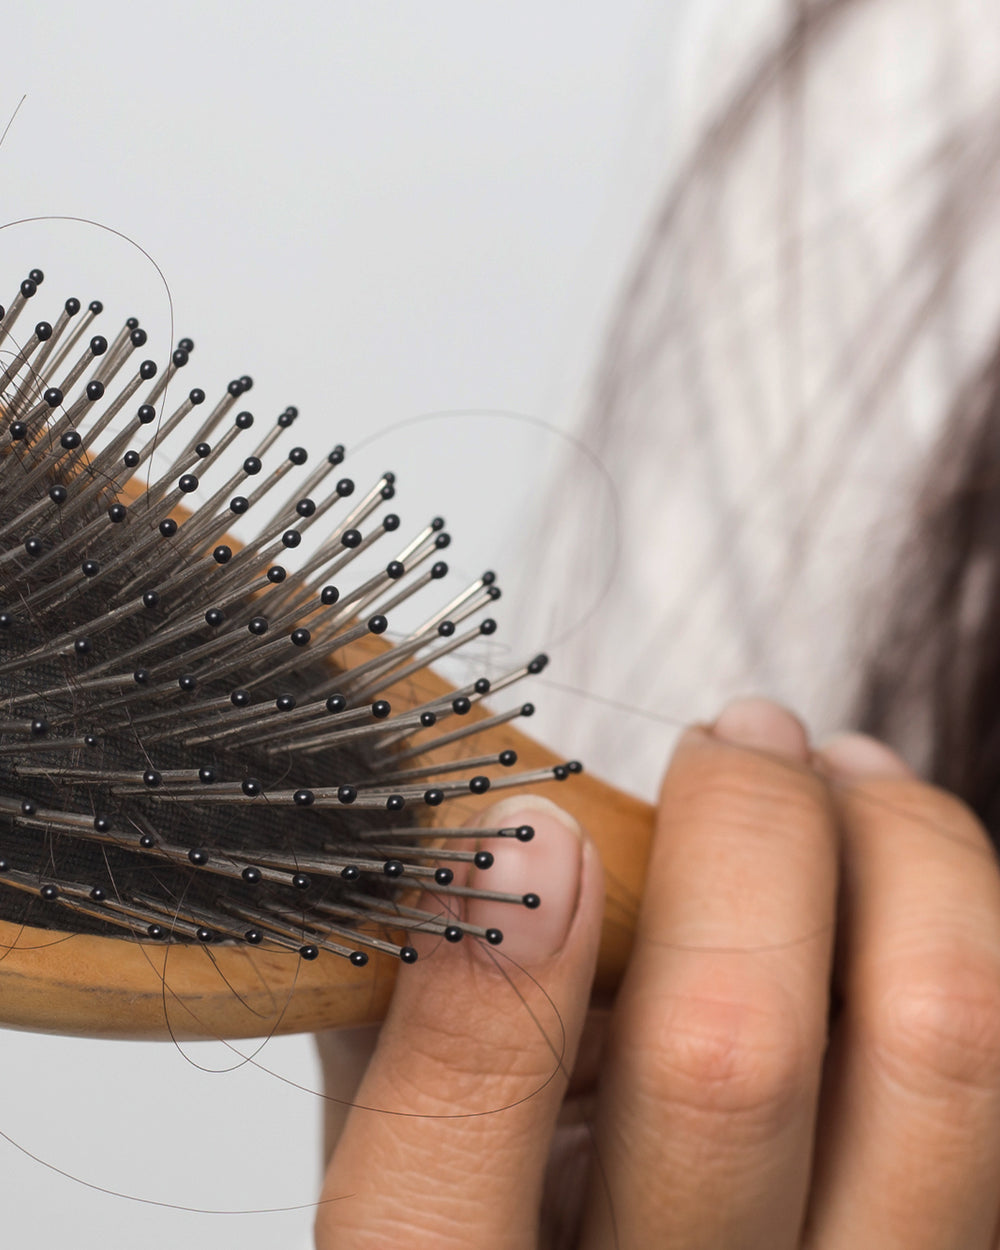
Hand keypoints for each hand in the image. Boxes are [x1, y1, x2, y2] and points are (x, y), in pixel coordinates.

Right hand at [315, 698, 999, 1247]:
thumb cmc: (526, 1232)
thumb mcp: (418, 1170)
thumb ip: (406, 1026)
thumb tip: (447, 838)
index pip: (436, 1201)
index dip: (486, 977)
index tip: (525, 826)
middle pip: (730, 1064)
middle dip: (744, 835)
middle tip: (736, 739)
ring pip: (940, 1048)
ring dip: (903, 849)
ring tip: (846, 773)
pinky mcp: (955, 1243)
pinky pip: (999, 1062)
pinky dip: (965, 912)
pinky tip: (901, 856)